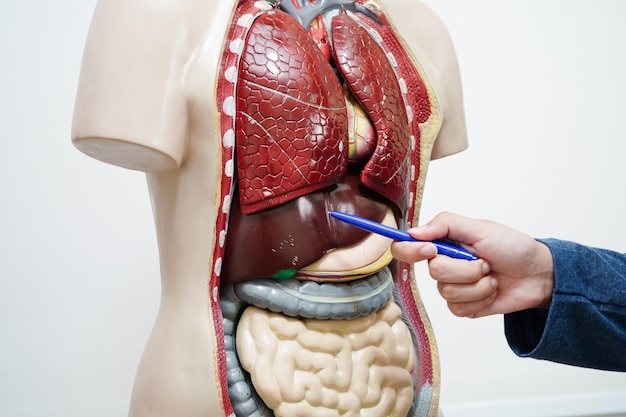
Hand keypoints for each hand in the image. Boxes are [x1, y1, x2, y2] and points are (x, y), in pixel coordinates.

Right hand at [391, 212, 553, 317]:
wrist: (539, 275)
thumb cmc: (513, 247)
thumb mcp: (481, 228)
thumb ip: (445, 224)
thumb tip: (414, 232)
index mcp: (442, 242)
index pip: (407, 247)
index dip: (412, 250)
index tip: (431, 249)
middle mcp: (443, 264)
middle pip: (433, 272)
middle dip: (465, 269)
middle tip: (484, 262)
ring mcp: (453, 287)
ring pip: (447, 292)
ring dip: (476, 285)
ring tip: (491, 277)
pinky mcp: (464, 306)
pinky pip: (458, 309)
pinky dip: (480, 299)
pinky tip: (491, 291)